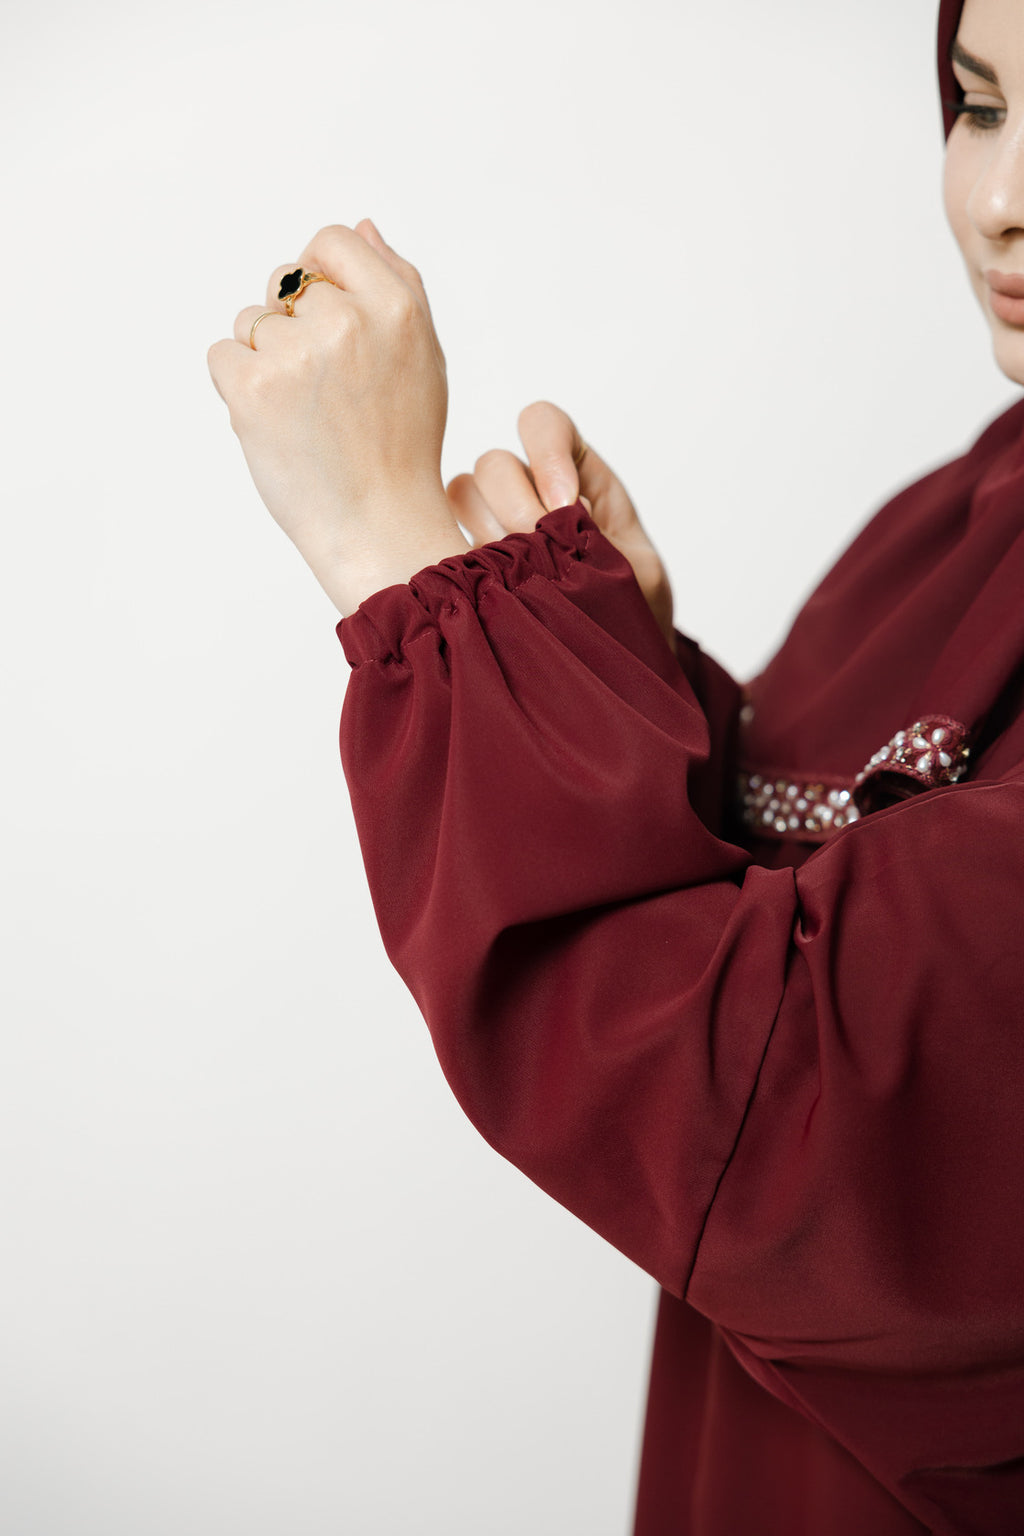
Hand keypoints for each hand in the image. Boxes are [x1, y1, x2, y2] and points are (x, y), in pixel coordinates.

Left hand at [207, 220, 468, 614]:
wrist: (377, 526)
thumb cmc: (402, 445)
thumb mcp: (424, 358)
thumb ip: (399, 285)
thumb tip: (361, 227)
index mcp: (396, 307)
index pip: (330, 242)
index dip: (321, 278)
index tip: (328, 324)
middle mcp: (347, 322)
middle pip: (285, 282)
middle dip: (292, 324)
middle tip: (324, 389)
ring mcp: (296, 354)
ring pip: (250, 321)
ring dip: (263, 359)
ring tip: (303, 413)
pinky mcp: (252, 388)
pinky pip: (222, 356)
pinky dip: (237, 388)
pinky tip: (276, 425)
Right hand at [446, 402, 673, 646]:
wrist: (611, 661)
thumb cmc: (630, 608)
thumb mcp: (636, 571)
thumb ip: (598, 538)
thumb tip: (551, 518)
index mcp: (574, 473)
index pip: (543, 425)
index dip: (548, 454)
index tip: (569, 508)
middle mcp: (526, 490)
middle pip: (494, 464)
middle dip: (518, 506)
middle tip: (542, 557)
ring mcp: (489, 525)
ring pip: (462, 496)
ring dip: (490, 536)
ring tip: (520, 581)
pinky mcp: (463, 563)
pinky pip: (440, 541)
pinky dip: (464, 562)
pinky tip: (493, 594)